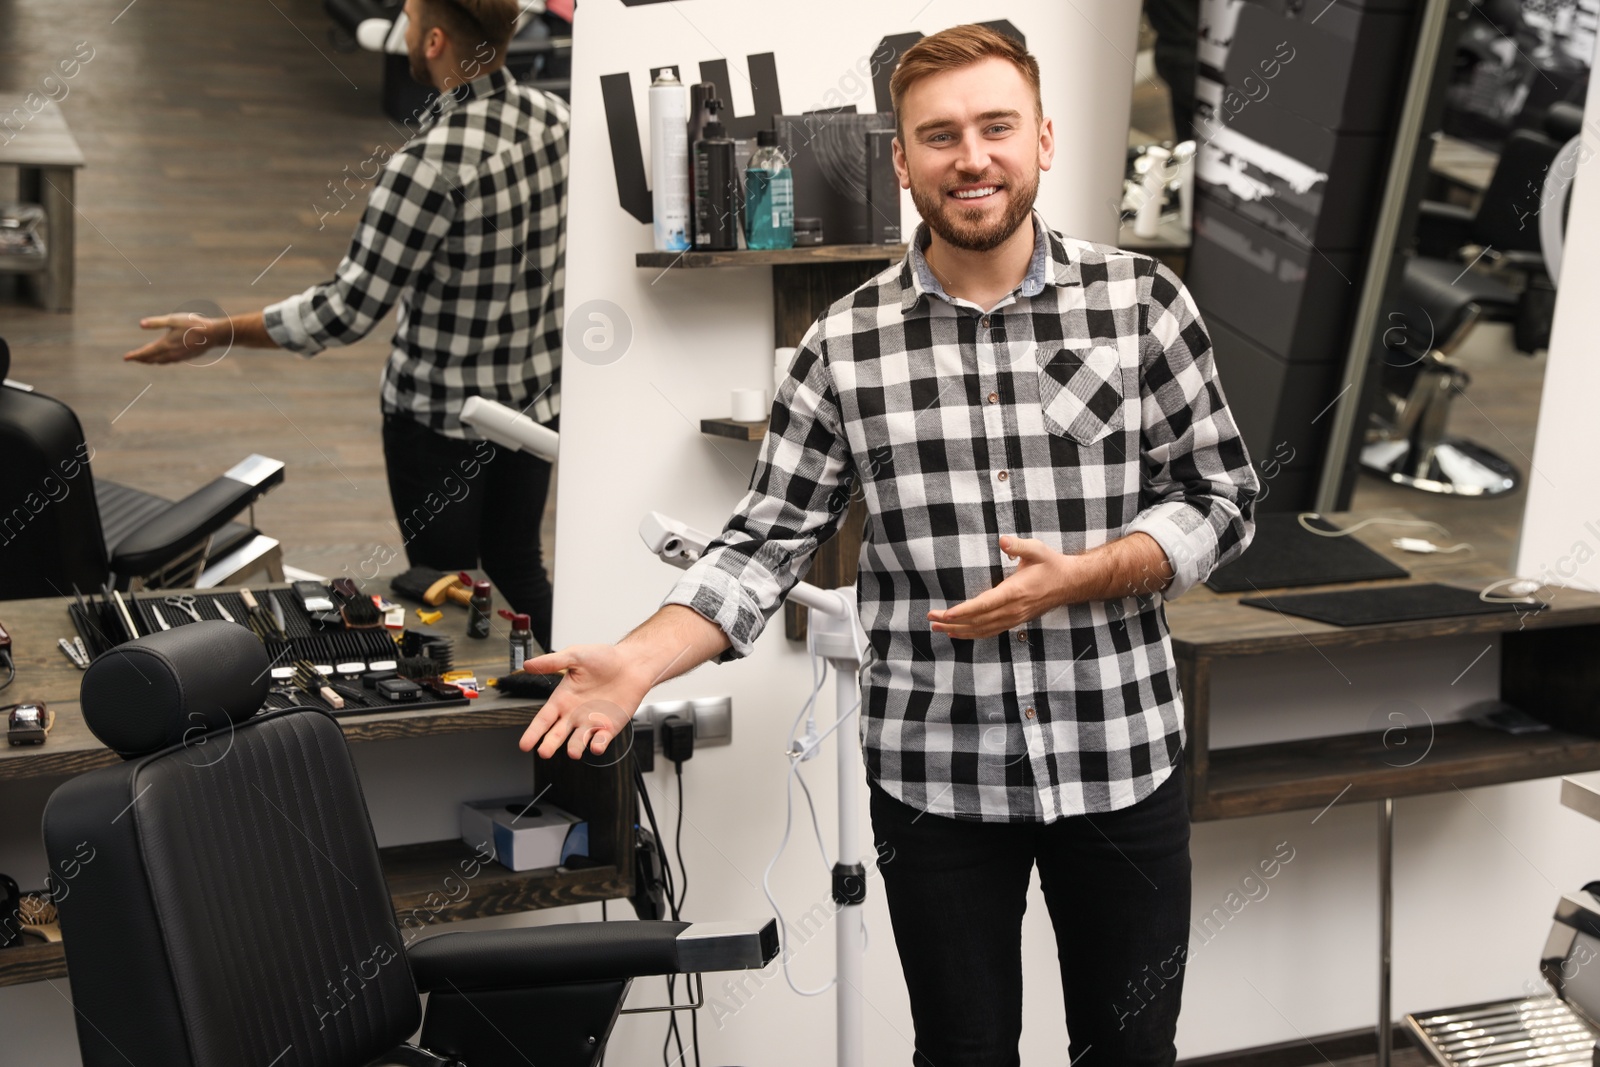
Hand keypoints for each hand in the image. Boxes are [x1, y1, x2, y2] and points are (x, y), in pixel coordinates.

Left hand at [124, 314, 223, 363]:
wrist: (214, 334)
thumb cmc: (194, 324)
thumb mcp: (173, 320)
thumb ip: (156, 323)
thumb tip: (141, 324)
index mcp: (165, 344)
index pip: (146, 353)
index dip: (135, 356)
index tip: (125, 358)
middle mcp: (171, 353)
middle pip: (152, 359)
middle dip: (142, 359)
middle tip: (133, 358)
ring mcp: (179, 357)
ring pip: (161, 362)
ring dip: (152, 361)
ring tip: (145, 359)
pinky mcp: (186, 357)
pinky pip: (170, 361)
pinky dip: (162, 360)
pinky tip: (163, 357)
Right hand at [518, 644, 645, 758]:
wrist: (632, 663)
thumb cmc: (604, 658)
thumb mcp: (575, 656)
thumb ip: (552, 662)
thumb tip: (527, 664)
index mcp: (563, 699)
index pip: (543, 719)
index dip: (533, 732)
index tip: (524, 745)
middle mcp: (574, 714)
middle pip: (557, 735)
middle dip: (550, 744)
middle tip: (544, 752)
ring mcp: (591, 722)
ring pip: (578, 741)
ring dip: (575, 748)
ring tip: (572, 752)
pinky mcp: (609, 727)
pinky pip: (601, 740)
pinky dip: (598, 745)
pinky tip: (596, 745)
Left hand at [927, 536, 1071, 639]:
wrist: (1070, 583)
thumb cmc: (1051, 565)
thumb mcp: (1037, 550)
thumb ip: (1018, 546)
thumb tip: (1002, 540)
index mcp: (1015, 592)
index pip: (984, 605)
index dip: (963, 612)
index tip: (946, 614)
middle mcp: (1013, 609)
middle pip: (978, 621)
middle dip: (952, 622)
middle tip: (931, 619)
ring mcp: (1014, 618)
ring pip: (983, 629)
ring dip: (959, 630)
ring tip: (938, 629)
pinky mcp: (1015, 621)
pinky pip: (991, 631)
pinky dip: (973, 634)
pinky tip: (959, 633)